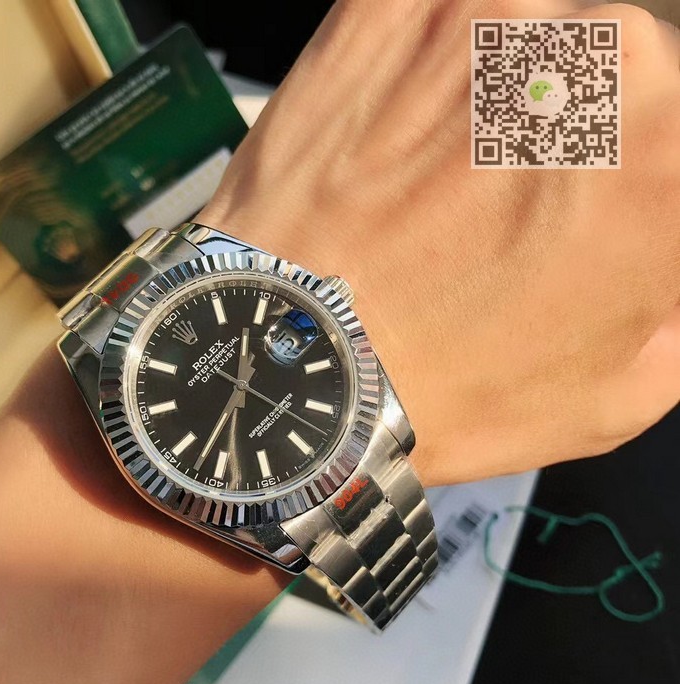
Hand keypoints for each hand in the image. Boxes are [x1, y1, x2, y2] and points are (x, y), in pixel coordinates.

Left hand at [197, 0, 679, 484]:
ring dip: (508, 96)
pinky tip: (401, 141)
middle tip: (508, 206)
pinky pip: (446, 14)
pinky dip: (435, 66)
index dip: (637, 189)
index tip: (595, 217)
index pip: (676, 144)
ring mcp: (493, 19)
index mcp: (670, 167)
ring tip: (443, 181)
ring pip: (540, 33)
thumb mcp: (607, 399)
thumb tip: (665, 265)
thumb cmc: (434, 392)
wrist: (286, 359)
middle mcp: (602, 63)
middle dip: (585, 135)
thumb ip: (674, 319)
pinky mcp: (392, 4)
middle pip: (626, 71)